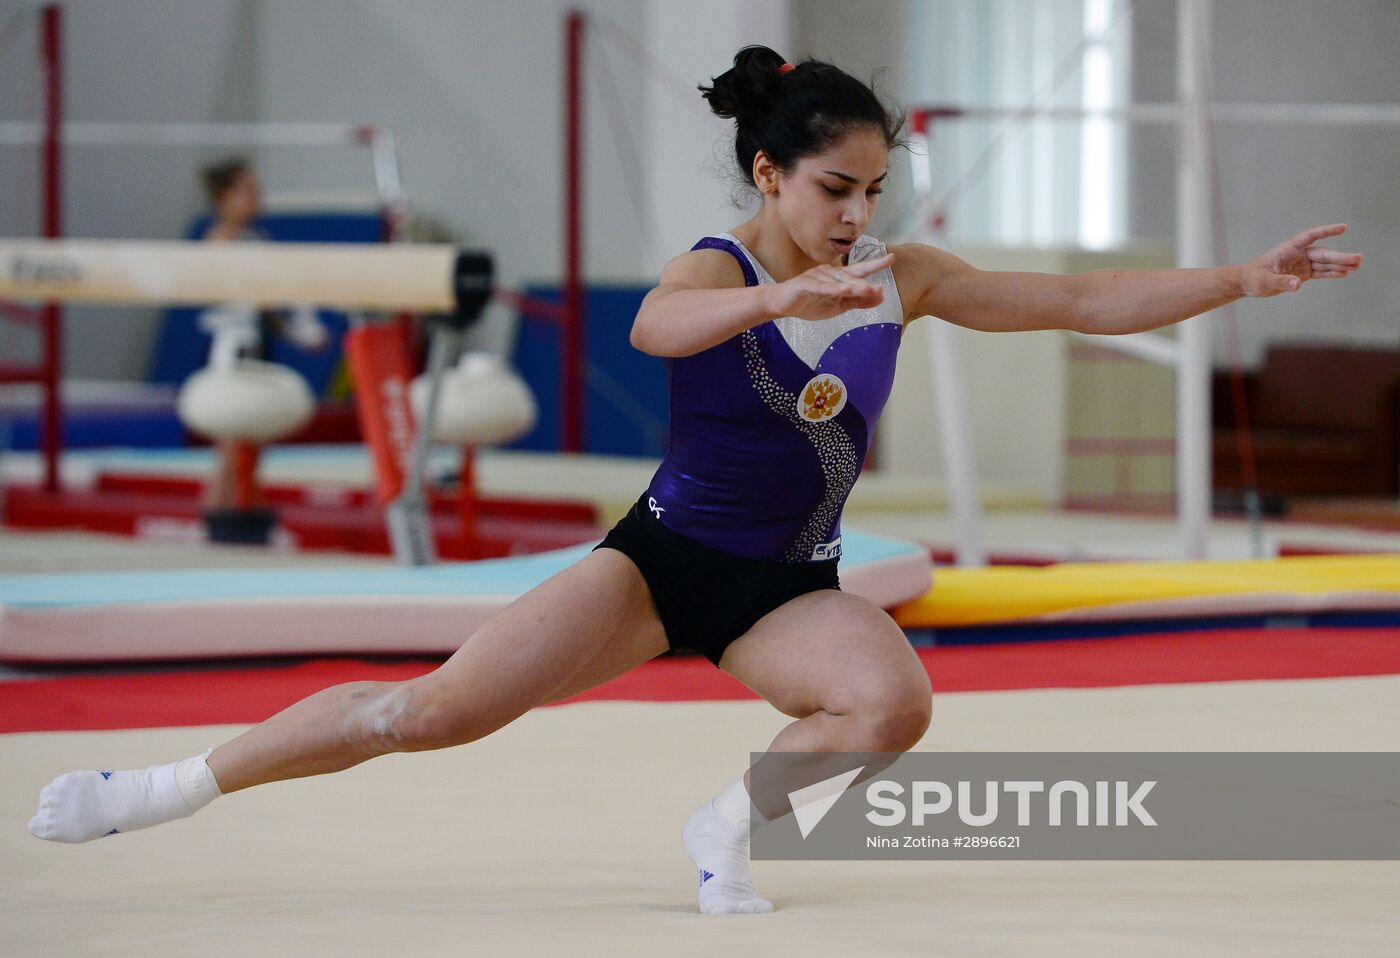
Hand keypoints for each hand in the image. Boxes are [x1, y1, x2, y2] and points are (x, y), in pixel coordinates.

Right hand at [764, 253, 893, 319]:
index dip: (875, 265)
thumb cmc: (811, 302)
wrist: (782, 304)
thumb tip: (881, 297)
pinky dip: (831, 288)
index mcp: (839, 278)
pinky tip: (842, 290)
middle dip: (865, 283)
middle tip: (878, 289)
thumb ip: (859, 301)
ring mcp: (817, 277)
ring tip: (865, 290)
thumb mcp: (838, 306)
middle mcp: (829, 273)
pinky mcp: (805, 284)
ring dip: (852, 286)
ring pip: (837, 282)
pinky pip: (820, 286)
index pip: (860, 270)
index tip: (891, 258)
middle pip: (851, 277)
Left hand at [1240, 224, 1361, 297]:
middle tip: (1359, 259)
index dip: (1326, 231)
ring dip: (1340, 264)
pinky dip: (1332, 273)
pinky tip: (1345, 273)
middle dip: (1340, 256)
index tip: (1343, 227)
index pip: (1310, 236)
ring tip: (1358, 266)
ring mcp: (1301, 264)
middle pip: (1322, 253)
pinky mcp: (1301, 274)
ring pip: (1324, 263)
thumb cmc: (1252, 278)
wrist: (1246, 283)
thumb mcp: (1264, 281)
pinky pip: (1320, 272)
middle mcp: (1297, 254)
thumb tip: (1298, 284)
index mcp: (1288, 249)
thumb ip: (1281, 282)